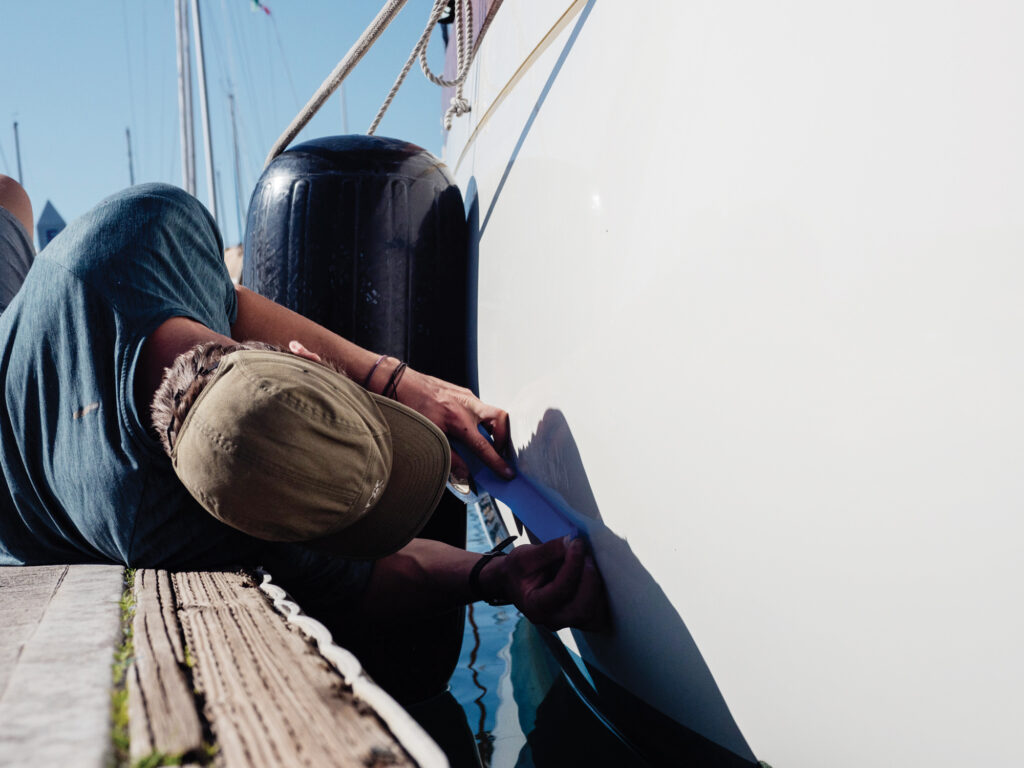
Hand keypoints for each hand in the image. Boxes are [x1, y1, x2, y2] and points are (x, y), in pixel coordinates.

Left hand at [395, 366, 513, 481]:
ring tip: (481, 440)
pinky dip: (477, 420)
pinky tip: (466, 428)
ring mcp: (466, 396)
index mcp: (459, 420)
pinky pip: (478, 407)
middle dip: (503, 437)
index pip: (484, 446)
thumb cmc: (410, 407)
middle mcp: (467, 405)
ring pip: (490, 412)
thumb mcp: (429, 436)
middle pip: (500, 419)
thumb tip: (464, 475)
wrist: (398, 381)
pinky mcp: (461, 391)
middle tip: (496, 450)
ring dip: (490, 428)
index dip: (497, 462)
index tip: (507, 473)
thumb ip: (450, 457)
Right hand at [486, 536, 609, 631]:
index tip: (577, 543)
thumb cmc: (518, 570)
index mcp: (535, 607)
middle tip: (586, 555)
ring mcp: (567, 623)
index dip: (573, 565)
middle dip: (589, 579)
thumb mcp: (524, 556)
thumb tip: (572, 541)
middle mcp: (552, 620)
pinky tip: (594, 575)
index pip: (561, 590)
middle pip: (582, 608)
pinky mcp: (579, 619)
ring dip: (597, 587)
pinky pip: (599, 614)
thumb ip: (549, 550)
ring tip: (590, 564)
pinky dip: (602, 596)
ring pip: (594, 614)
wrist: (514, 583)